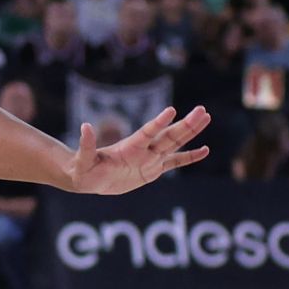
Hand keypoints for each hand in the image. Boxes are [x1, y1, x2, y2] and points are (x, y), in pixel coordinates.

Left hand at [66, 106, 210, 194]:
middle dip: (185, 124)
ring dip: (190, 132)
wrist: (87, 178)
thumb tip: (85, 126)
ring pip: (175, 144)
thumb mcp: (83, 160)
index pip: (147, 132)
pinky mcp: (153, 170)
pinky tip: (205, 150)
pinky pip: (175, 162)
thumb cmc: (82, 169)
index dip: (159, 123)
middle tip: (202, 110)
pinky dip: (189, 157)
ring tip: (206, 117)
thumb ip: (86, 145)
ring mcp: (149, 158)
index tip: (171, 111)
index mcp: (129, 147)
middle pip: (168, 135)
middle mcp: (143, 150)